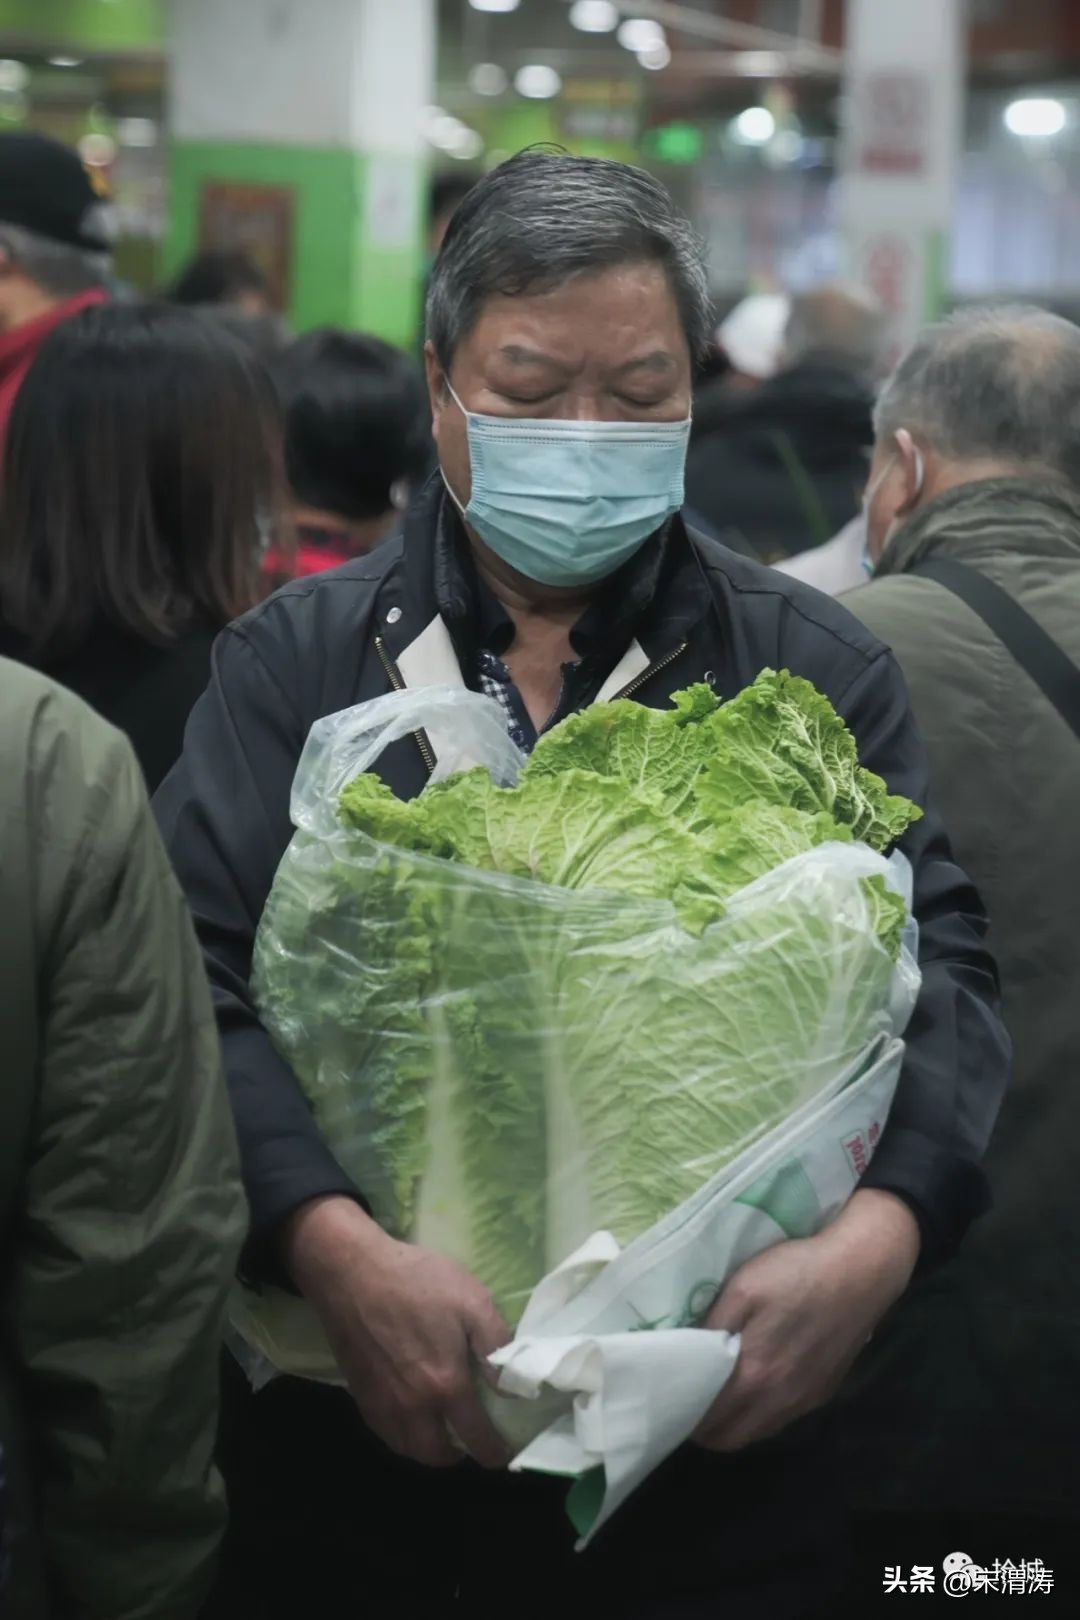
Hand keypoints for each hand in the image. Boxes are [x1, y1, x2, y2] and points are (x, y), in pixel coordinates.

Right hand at [282, 1196, 511, 1469]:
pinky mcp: (360, 1395)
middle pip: (437, 1456)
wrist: (351, 1273)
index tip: (504, 1452)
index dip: (496, 1452)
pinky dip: (402, 1436)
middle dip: (459, 1455)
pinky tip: (410, 1416)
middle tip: (471, 1439)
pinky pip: (385, 1433)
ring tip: (442, 1431)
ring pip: (408, 1449)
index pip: (477, 1438)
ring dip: (429, 1449)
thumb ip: (497, 1345)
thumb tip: (512, 1387)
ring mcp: (382, 1404)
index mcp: (445, 1385)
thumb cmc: (416, 1282)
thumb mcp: (471, 1300)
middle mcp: (412, 1407)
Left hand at [694, 1188, 919, 1451]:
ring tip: (718, 1390)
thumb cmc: (796, 1274)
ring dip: (733, 1422)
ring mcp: (805, 1401)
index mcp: (754, 1378)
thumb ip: (712, 1329)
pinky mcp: (823, 1392)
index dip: (682, 1414)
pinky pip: (781, 1418)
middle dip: (704, 1427)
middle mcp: (780, 1402)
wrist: (862, 1271)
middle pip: (730, 1440)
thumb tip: (685, 1357)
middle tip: (688, 1394)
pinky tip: (757, 1381)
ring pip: (757, 1432)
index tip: (668, 1395)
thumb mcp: (742, 1290)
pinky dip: (760, 1412)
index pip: (707, 1423)